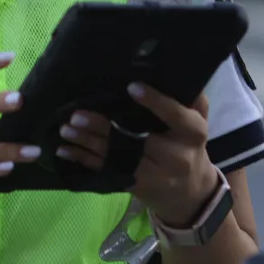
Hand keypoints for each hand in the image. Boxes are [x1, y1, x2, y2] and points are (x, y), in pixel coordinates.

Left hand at [54, 83, 220, 225]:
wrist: (190, 192)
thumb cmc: (188, 144)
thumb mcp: (198, 120)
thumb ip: (191, 99)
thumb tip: (173, 71)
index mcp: (192, 133)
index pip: (175, 116)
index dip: (154, 102)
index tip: (131, 87)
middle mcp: (176, 156)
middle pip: (135, 140)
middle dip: (103, 126)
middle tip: (77, 114)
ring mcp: (154, 174)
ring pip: (116, 157)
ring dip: (86, 143)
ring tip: (66, 129)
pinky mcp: (136, 186)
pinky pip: (107, 172)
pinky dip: (84, 160)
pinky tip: (65, 150)